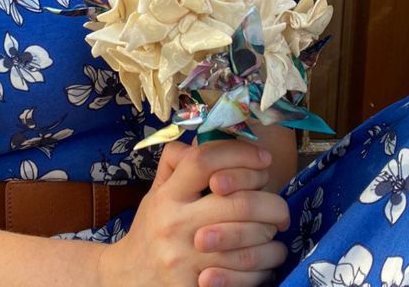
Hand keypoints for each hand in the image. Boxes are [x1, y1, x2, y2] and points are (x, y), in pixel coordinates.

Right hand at [98, 141, 288, 286]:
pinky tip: (268, 255)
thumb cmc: (152, 228)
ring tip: (275, 228)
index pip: (204, 160)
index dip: (240, 154)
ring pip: (249, 240)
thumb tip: (210, 135)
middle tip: (277, 204)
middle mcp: (175, 224)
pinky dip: (265, 264)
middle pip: (238, 202)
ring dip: (271, 233)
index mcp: (167, 195)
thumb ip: (179, 161)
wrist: (130, 279)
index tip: (264, 159)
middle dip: (270, 201)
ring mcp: (186, 260)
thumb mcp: (158, 191)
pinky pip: (246, 275)